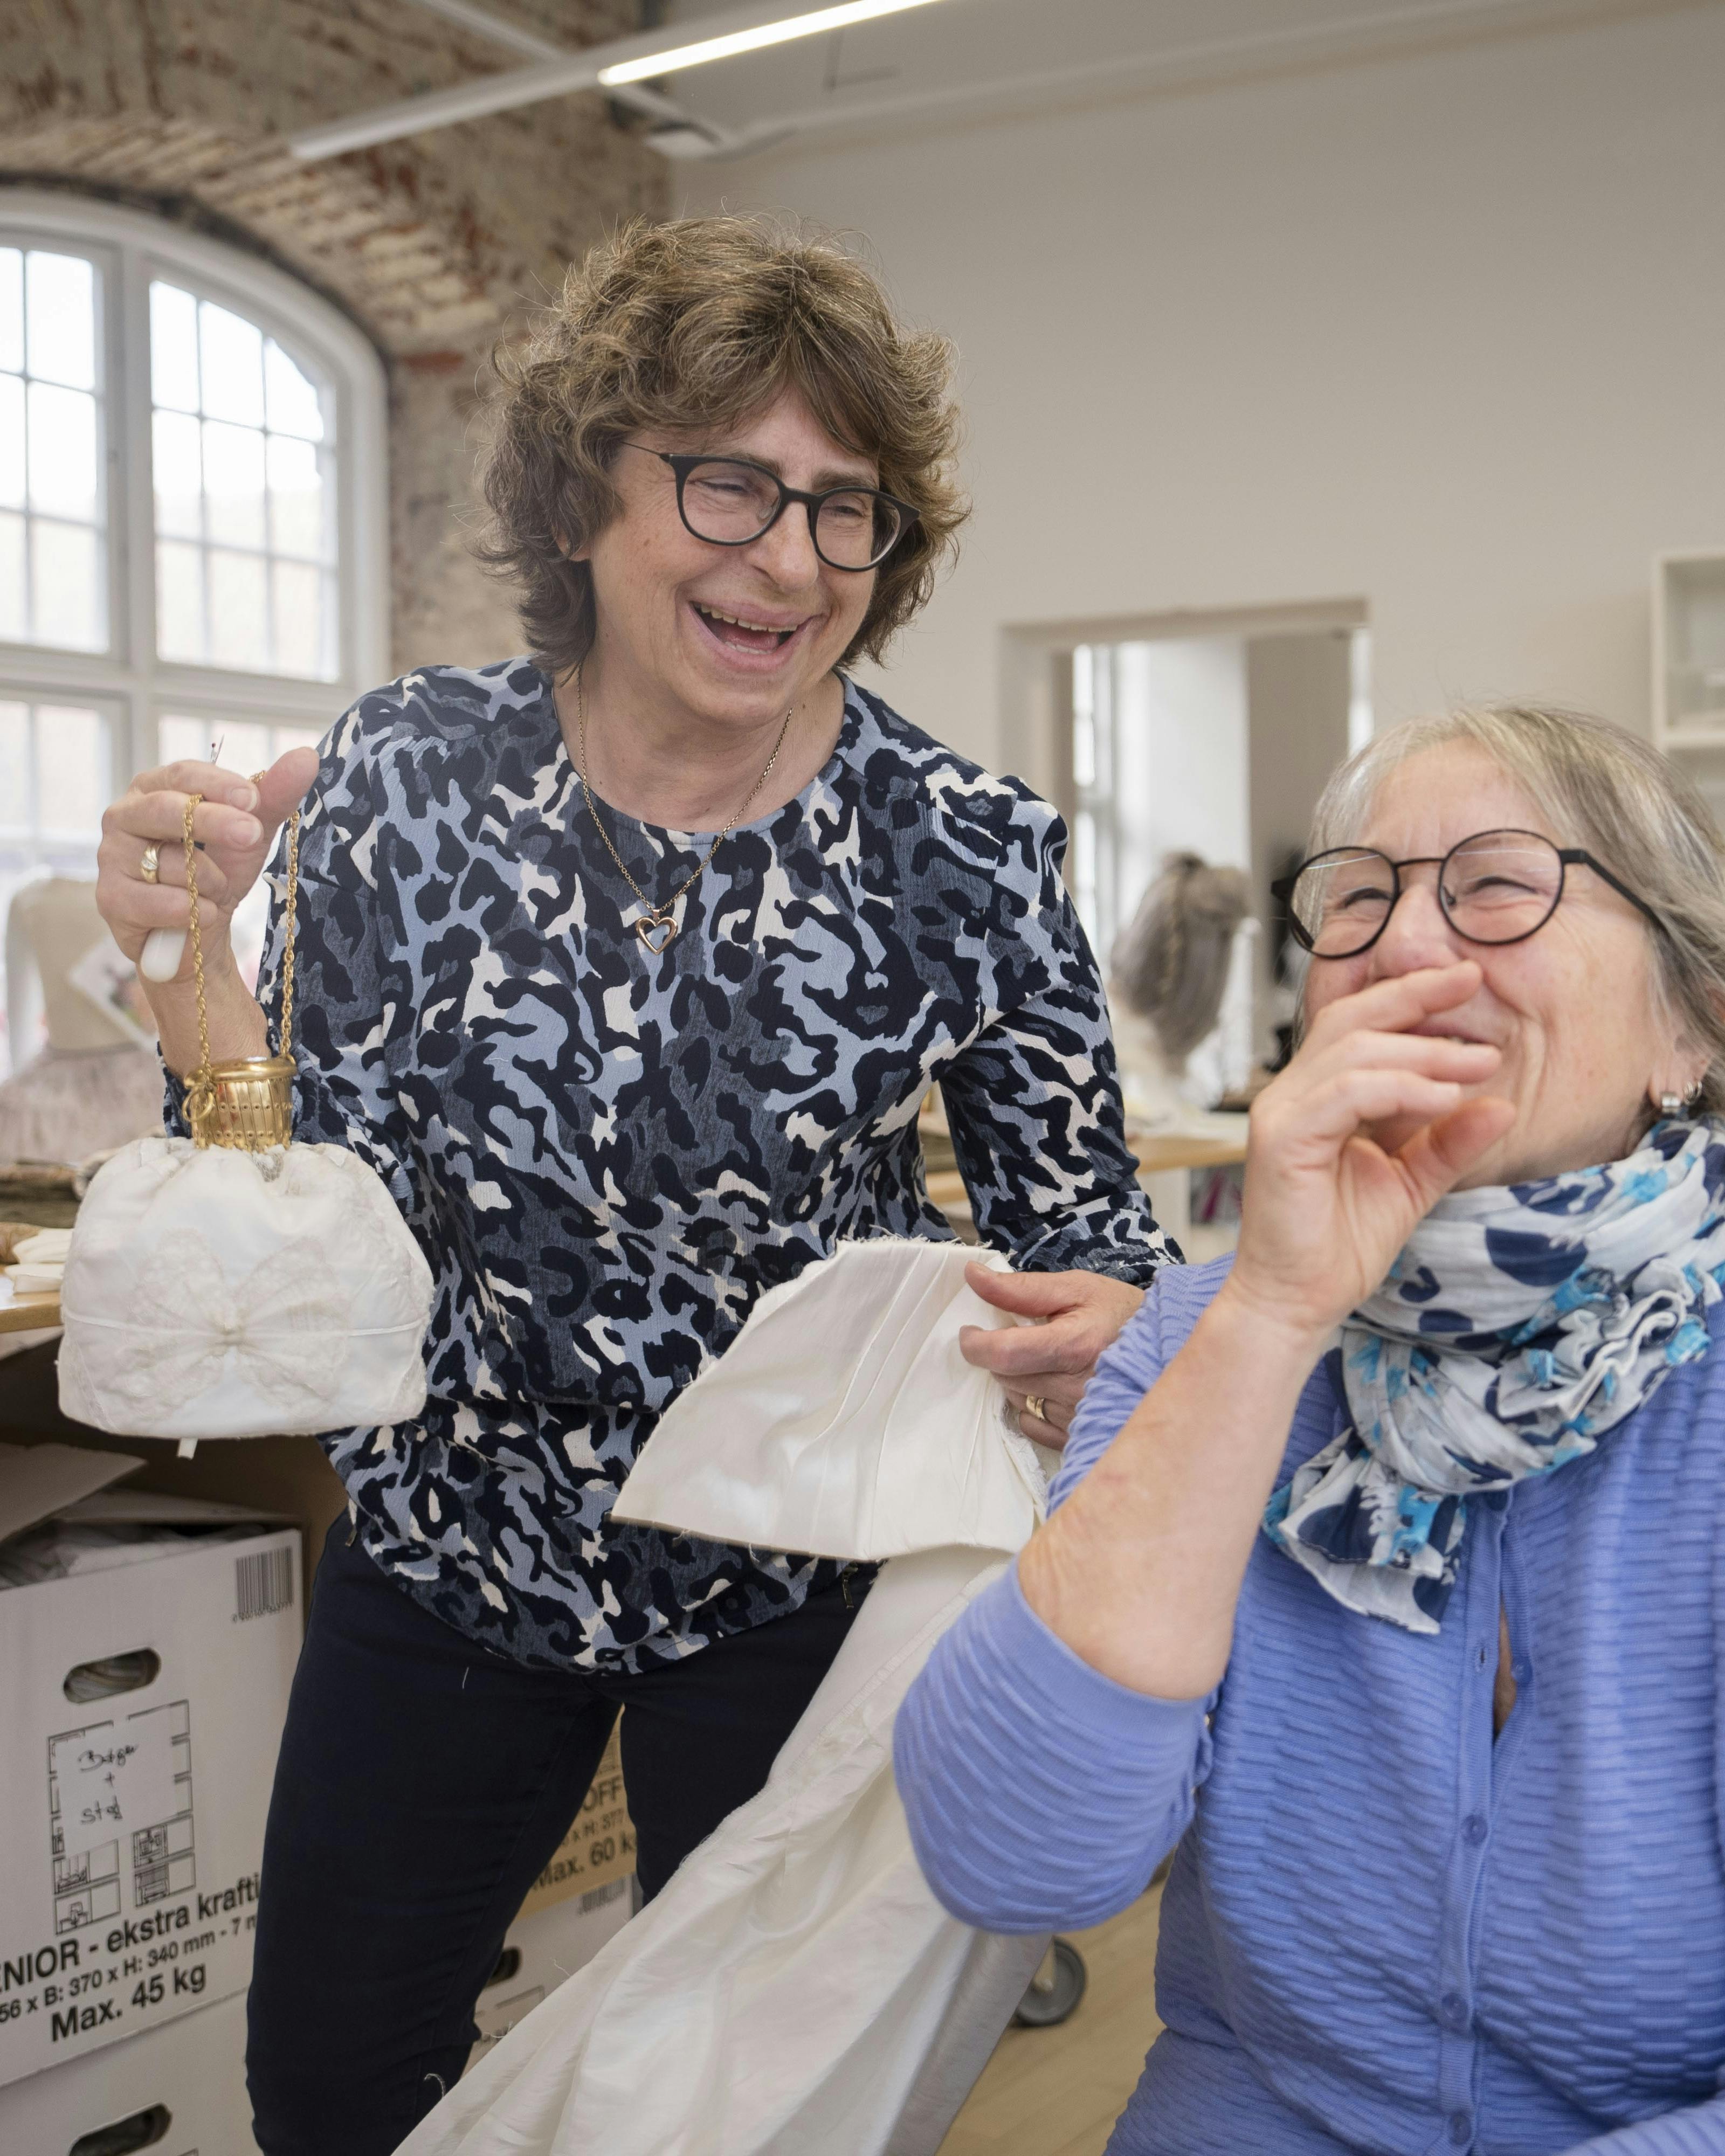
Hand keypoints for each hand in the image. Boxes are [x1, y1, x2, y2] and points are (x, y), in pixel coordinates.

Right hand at [97, 749, 321, 989]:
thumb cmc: (217, 870)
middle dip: (214, 822)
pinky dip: (192, 911)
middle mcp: (125, 815)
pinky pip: (158, 901)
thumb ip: (273, 795)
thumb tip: (306, 756)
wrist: (200, 930)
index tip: (253, 799)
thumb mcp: (249, 832)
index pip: (183, 774)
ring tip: (215, 891)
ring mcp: (112, 856)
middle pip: (166, 808)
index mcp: (155, 789)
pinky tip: (201, 913)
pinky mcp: (110, 898)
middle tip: (251, 835)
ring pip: (167, 861)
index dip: (218, 785)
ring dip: (209, 881)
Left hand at [958, 1264, 1144, 1446]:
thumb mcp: (1077, 1288)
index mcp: (1074, 1345)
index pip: (1002, 1354)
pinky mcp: (1081, 1436)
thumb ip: (1021, 1288)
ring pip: (1017, 1400)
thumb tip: (973, 1277)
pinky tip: (1053, 1385)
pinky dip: (1033, 1405)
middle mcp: (1076, 1388)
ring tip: (1046, 1360)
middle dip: (1002, 1355)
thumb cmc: (1122, 1315)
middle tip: (1023, 1338)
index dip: (975, 1343)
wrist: (1170, 1351)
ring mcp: (1079, 1417)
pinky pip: (1032, 1425)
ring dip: (1019, 1379)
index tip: (971, 1331)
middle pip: (1005, 1377)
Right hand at [1224, 961, 1513, 1345]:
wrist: (1299, 1302)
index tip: (1469, 981)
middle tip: (1474, 984)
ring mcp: (1282, 1111)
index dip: (1413, 995)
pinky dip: (1399, 1088)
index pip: (1362, 1023)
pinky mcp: (1282, 1138)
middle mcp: (1292, 1093)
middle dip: (1417, 995)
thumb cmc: (1341, 1246)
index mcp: (1318, 1095)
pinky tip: (1443, 1097)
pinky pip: (1346, 1093)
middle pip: (1353, 1018)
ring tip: (1478, 1062)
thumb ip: (1449, 1141)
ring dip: (1424, 1052)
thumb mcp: (1413, 1181)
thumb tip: (1502, 1102)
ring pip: (1354, 1050)